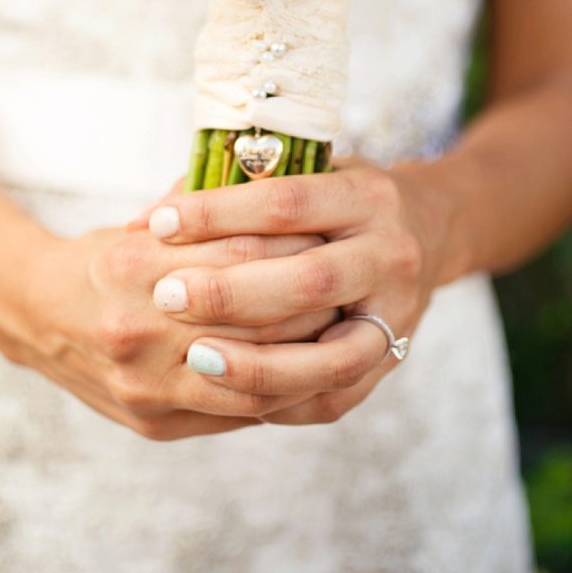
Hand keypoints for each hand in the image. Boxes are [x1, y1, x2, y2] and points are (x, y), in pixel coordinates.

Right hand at [0, 224, 336, 440]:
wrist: (38, 317)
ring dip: (313, 358)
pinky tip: (314, 373)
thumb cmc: (104, 260)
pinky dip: (284, 394)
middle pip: (257, 318)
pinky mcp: (154, 423)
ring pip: (257, 379)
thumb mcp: (144, 224)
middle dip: (316, 302)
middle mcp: (136, 328)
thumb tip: (278, 193)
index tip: (334, 232)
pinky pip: (239, 416)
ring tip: (348, 333)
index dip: (299, 244)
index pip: (243, 252)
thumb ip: (204, 213)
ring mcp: (144, 385)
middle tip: (355, 284)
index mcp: (133, 265)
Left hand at [147, 159, 447, 424]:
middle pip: (309, 281)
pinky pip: (336, 396)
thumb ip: (234, 190)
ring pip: (331, 355)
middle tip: (165, 296)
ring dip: (258, 363)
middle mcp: (390, 253)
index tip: (159, 224)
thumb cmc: (340, 200)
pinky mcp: (393, 360)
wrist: (428, 231)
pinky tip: (230, 393)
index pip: (284, 203)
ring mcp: (398, 314)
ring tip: (194, 358)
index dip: (217, 214)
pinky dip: (281, 400)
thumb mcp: (305, 172)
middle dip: (230, 293)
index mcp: (365, 195)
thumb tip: (143, 222)